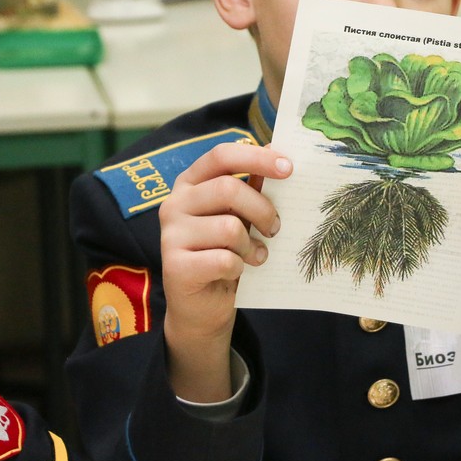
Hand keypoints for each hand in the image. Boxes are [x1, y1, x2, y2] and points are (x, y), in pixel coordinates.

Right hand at [158, 142, 289, 401]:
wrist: (201, 306)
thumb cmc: (223, 252)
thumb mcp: (238, 216)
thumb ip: (252, 186)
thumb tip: (279, 154)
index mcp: (190, 183)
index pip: (221, 155)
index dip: (257, 157)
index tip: (289, 168)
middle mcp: (174, 204)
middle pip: (228, 189)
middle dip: (262, 209)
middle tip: (276, 228)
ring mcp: (170, 235)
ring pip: (229, 227)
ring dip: (251, 245)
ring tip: (255, 255)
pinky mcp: (174, 266)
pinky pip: (224, 259)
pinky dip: (240, 267)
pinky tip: (238, 271)